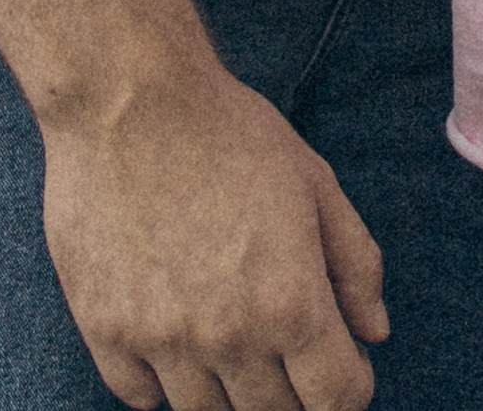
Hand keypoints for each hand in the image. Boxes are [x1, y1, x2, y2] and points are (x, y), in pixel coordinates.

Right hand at [42, 48, 387, 410]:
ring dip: (229, 395)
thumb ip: (355, 263)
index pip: (336, 400)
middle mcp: (228, 337)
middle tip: (288, 356)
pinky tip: (177, 342)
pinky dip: (164, 385)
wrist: (129, 101)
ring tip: (234, 347)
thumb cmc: (229, 132)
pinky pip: (143, 398)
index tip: (343, 369)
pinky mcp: (107, 334)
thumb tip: (375, 332)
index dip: (349, 390)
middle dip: (293, 396)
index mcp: (289, 303)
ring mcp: (161, 343)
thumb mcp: (315, 183)